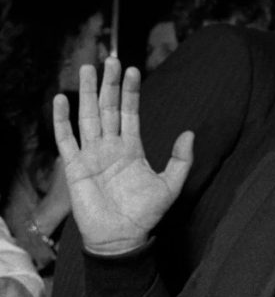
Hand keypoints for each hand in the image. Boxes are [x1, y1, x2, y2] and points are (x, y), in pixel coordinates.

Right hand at [53, 57, 193, 254]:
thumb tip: (190, 133)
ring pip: (87, 116)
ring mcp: (92, 154)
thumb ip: (181, 160)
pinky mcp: (75, 166)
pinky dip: (62, 119)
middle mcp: (111, 147)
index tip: (133, 69)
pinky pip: (66, 139)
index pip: (130, 112)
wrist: (122, 238)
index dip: (131, 92)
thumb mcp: (171, 186)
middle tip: (110, 58)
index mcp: (132, 148)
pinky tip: (61, 99)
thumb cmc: (145, 214)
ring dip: (86, 93)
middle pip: (108, 107)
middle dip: (108, 84)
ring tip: (87, 68)